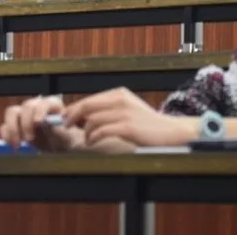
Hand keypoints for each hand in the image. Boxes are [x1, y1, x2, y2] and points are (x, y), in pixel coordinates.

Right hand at [0, 95, 83, 151]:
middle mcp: (36, 106)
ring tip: (18, 144)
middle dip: (26, 123)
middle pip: (25, 107)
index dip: (40, 111)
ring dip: (12, 128)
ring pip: (11, 113)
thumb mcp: (63, 135)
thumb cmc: (64, 138)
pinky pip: (5, 126)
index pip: (43, 103)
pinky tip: (13, 146)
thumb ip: (55, 128)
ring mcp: (24, 114)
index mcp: (51, 104)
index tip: (39, 122)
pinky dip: (7, 135)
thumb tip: (45, 123)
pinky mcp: (15, 125)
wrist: (58, 145)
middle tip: (29, 139)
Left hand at [63, 88, 196, 147]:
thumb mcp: (128, 109)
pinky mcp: (128, 127)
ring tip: (86, 138)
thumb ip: (109, 109)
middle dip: (72, 116)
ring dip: (84, 131)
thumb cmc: (148, 124)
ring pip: (92, 120)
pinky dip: (92, 138)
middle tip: (65, 125)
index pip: (89, 99)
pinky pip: (101, 131)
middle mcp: (120, 100)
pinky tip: (92, 142)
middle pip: (87, 106)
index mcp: (119, 94)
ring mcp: (124, 113)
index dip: (74, 108)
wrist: (171, 132)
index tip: (65, 116)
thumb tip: (84, 116)